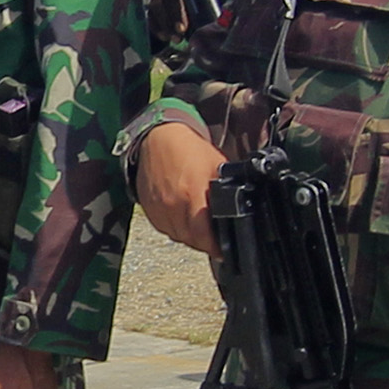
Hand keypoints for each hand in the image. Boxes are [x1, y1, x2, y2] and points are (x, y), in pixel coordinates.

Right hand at [136, 122, 224, 255]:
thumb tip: (239, 208)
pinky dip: (176, 228)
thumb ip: (227, 191)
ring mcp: (159, 209)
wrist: (158, 139)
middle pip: (191, 240)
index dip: (216, 246)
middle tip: (215, 239)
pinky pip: (165, 229)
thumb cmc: (189, 149)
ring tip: (200, 228)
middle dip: (205, 242)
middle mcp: (173, 206)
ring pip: (178, 237)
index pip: (204, 236)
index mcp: (192, 195)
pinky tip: (184, 219)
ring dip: (190, 237)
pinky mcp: (149, 210)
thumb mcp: (218, 166)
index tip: (224, 248)